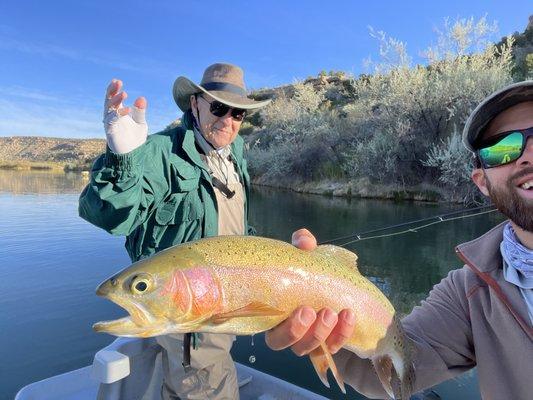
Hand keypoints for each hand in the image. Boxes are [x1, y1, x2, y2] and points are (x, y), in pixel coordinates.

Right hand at [103, 79, 147, 153]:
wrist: (133, 154)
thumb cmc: (135, 138)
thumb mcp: (141, 123)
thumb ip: (140, 111)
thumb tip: (142, 98)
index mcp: (119, 112)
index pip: (114, 98)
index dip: (114, 89)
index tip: (117, 81)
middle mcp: (112, 116)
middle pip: (108, 100)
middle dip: (112, 91)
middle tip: (117, 82)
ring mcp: (110, 123)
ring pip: (108, 109)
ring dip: (115, 100)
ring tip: (124, 93)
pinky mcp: (110, 131)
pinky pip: (111, 120)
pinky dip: (118, 114)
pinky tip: (127, 110)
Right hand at [264, 228, 355, 355]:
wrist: (339, 286)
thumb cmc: (313, 273)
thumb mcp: (307, 257)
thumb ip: (303, 246)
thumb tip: (304, 241)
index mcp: (273, 311)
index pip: (268, 328)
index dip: (280, 326)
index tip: (298, 308)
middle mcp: (285, 331)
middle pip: (280, 342)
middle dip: (296, 330)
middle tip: (309, 311)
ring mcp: (306, 340)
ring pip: (306, 348)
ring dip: (320, 333)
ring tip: (333, 313)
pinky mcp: (327, 344)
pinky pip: (332, 347)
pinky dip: (342, 333)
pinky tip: (350, 316)